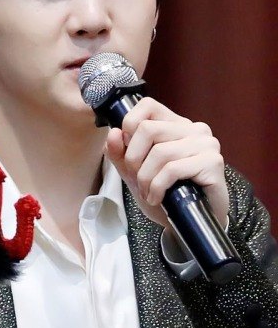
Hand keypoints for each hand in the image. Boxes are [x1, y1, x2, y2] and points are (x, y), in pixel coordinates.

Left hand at [103, 97, 227, 228]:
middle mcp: (194, 129)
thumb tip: (113, 133)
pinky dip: (158, 187)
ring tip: (148, 193)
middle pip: (148, 129)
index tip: (128, 151)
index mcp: (175, 124)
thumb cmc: (165, 193)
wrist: (189, 222)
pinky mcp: (213, 163)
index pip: (147, 105)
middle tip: (137, 179)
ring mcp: (206, 144)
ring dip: (146, 178)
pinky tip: (157, 198)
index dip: (129, 125)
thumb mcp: (133, 172)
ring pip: (160, 152)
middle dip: (133, 159)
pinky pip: (173, 169)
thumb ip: (119, 152)